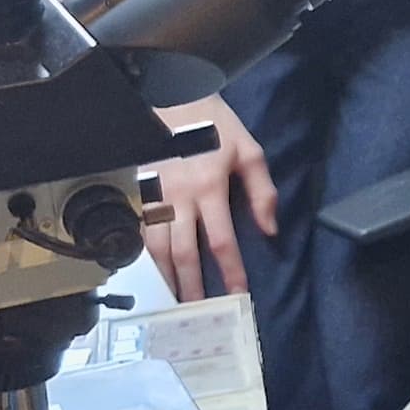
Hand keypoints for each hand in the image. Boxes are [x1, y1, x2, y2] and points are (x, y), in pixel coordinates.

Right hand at [147, 95, 275, 299]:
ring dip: (166, 277)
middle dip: (192, 285)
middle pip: (183, 253)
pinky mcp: (140, 193)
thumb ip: (262, 191)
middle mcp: (180, 197)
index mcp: (210, 188)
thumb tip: (270, 229)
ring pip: (156, 247)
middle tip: (199, 312)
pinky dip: (146, 255)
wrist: (172, 97)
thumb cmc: (214, 125)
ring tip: (174, 299)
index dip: (230, 271)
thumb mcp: (249, 151)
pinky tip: (154, 271)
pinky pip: (141, 231)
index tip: (238, 294)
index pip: (221, 241)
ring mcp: (155, 196)